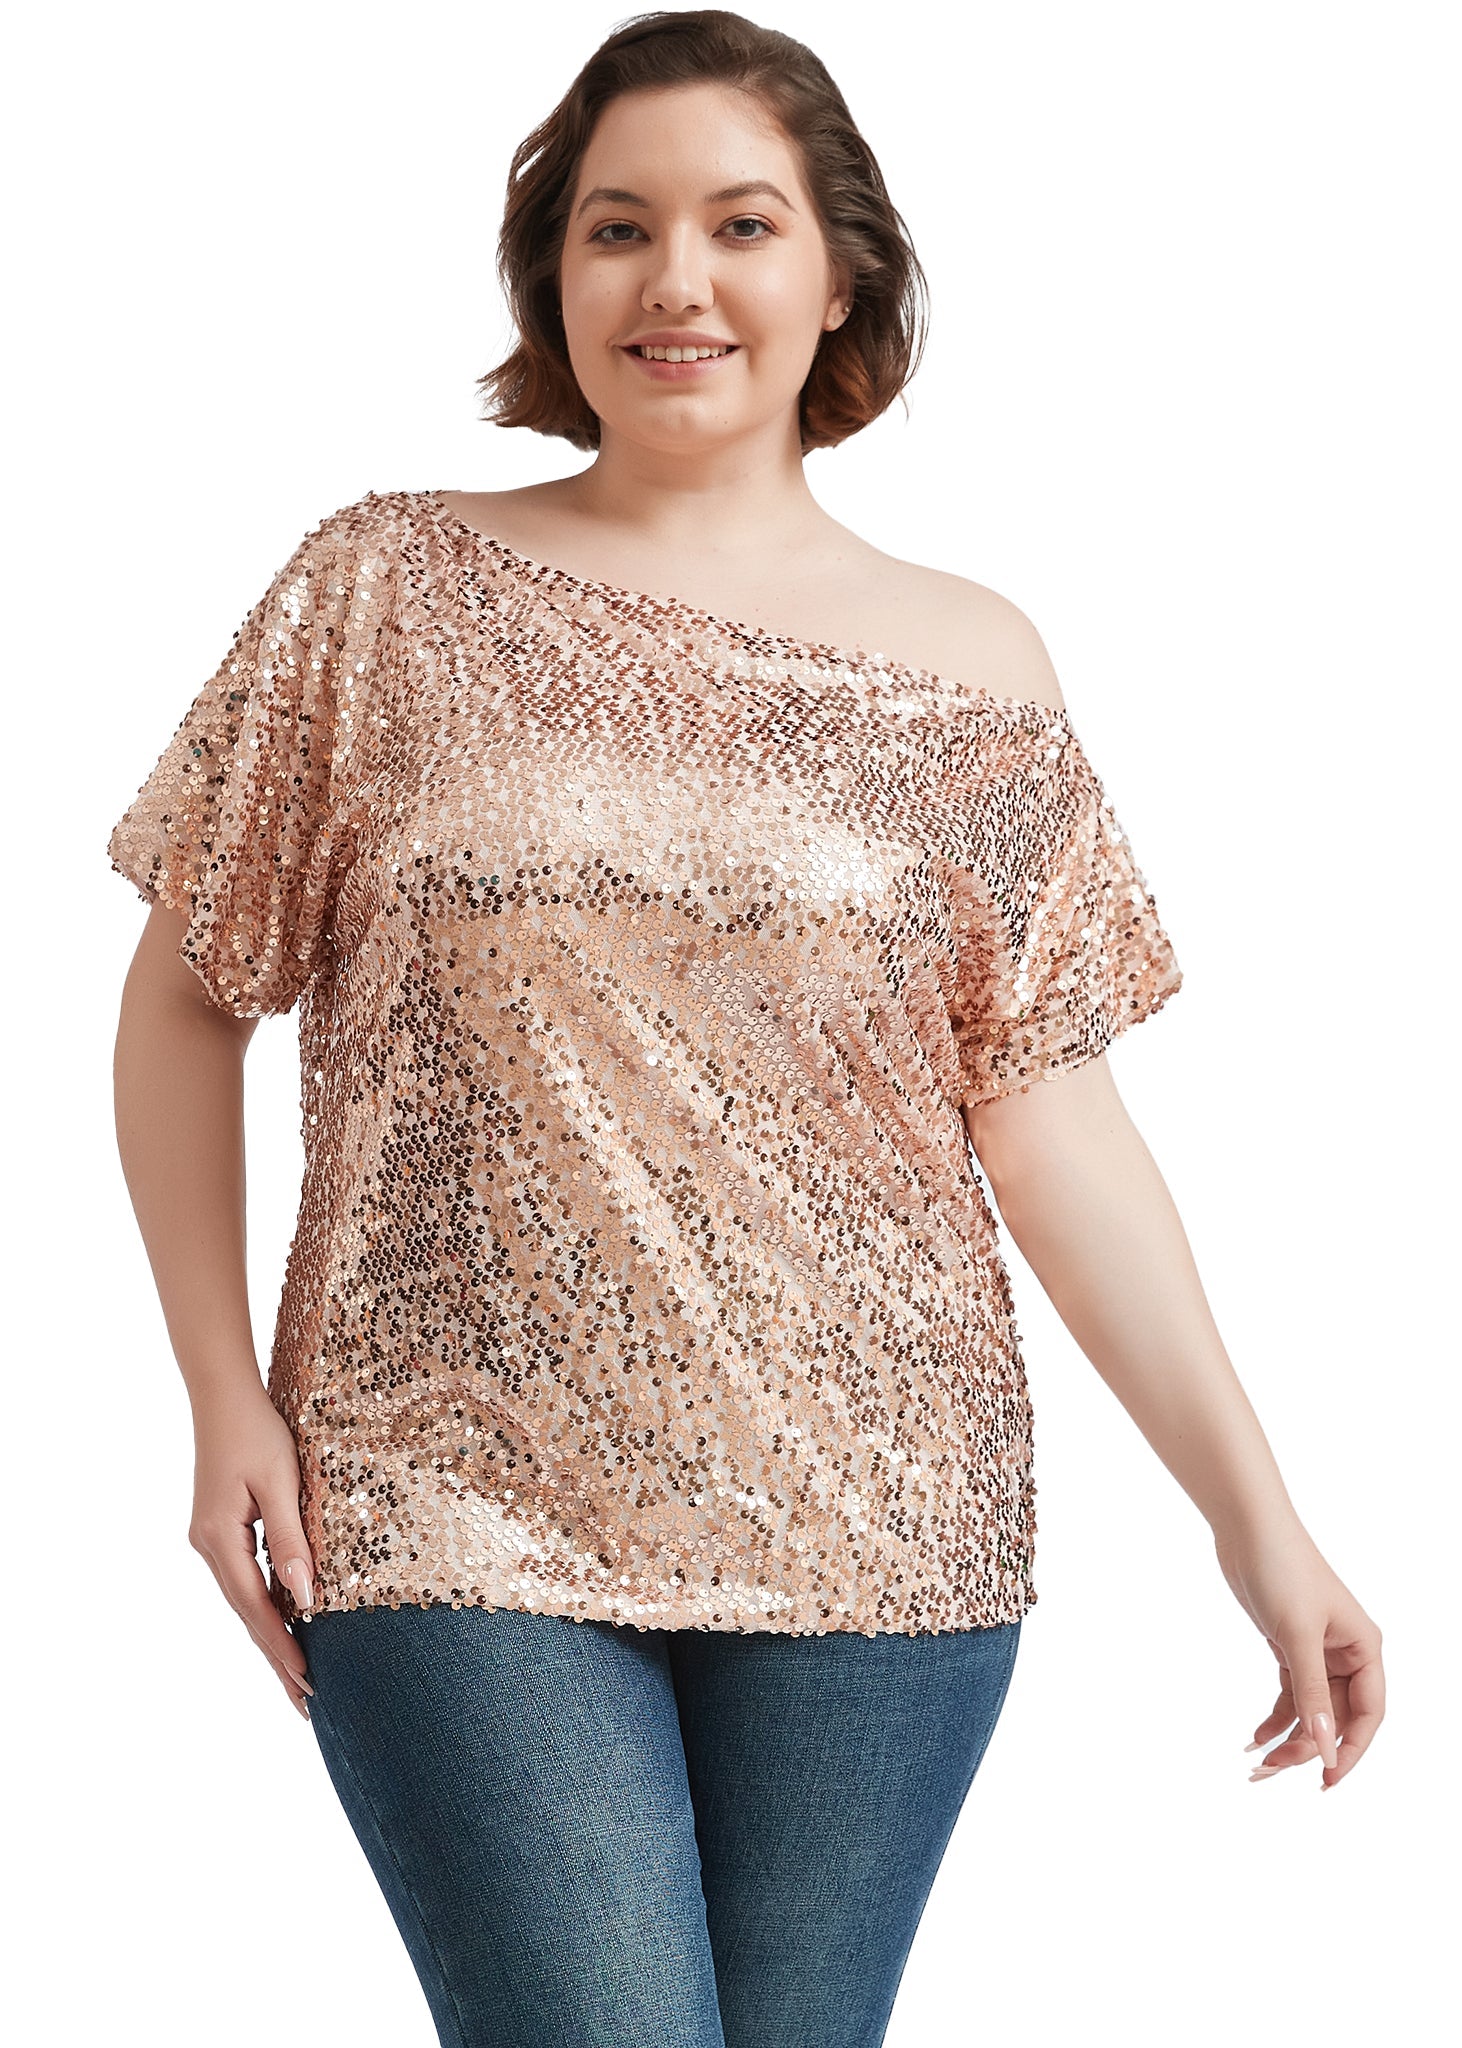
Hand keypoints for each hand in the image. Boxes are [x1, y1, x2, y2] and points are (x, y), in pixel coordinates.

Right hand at [189, 1383, 316, 1720]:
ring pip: (245, 1600)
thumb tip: (304, 1598)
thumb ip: (291, 1539)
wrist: (223, 1394)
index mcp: (220, 1539)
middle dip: (277, 1658)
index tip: (308, 1684)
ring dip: (271, 1637)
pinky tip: (284, 1623)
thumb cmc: (256, 1431)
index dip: (283, 1648)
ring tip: (298, 1676)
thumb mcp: (280, 1482)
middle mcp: (209, 1546)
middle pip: (247, 1615)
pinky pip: (245, 1579)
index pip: (256, 1608)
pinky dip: (265, 1606)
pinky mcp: (220, 1529)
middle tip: (306, 1703)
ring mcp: (211, 1539)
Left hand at [1214, 1520, 1382, 1788]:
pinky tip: (1255, 1738)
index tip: (1325, 1779)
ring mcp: (1317, 1651)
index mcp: (1364, 1649)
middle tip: (1273, 1771)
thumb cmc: (1282, 1569)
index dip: (1350, 1750)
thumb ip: (1312, 1693)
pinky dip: (1275, 1717)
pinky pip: (1290, 1694)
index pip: (1369, 1715)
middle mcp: (1347, 1653)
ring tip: (1259, 1764)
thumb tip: (1324, 1746)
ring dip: (1289, 1737)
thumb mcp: (1298, 1636)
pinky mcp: (1289, 1645)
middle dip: (1309, 1748)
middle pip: (1337, 1717)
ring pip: (1312, 1710)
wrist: (1247, 1527)